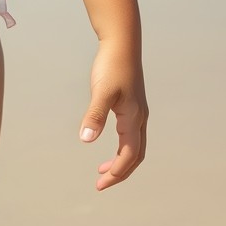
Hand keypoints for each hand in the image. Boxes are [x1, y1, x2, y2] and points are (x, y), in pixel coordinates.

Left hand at [78, 42, 147, 190]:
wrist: (121, 42)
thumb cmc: (112, 65)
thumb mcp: (101, 91)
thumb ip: (95, 115)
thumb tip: (86, 140)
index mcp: (134, 118)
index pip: (129, 155)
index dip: (117, 172)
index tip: (101, 184)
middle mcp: (139, 118)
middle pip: (135, 155)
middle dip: (120, 172)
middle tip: (101, 183)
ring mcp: (137, 110)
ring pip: (134, 145)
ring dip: (121, 160)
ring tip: (102, 169)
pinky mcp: (132, 103)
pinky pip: (130, 133)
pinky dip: (122, 145)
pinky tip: (108, 139)